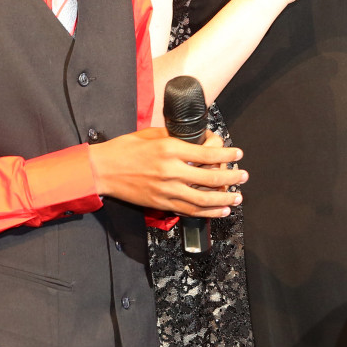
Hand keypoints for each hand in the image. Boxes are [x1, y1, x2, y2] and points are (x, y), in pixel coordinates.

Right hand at [90, 128, 246, 216]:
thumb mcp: (152, 134)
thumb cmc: (125, 148)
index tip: (237, 154)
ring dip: (224, 199)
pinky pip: (190, 210)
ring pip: (203, 198)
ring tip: (237, 197)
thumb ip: (175, 137)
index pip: (207, 153)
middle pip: (210, 177)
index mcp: (170, 149)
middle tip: (243, 176)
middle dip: (231, 177)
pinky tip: (221, 211)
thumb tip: (198, 139)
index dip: (227, 154)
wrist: (103, 169)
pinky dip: (208, 212)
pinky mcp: (161, 202)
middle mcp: (171, 170)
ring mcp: (167, 189)